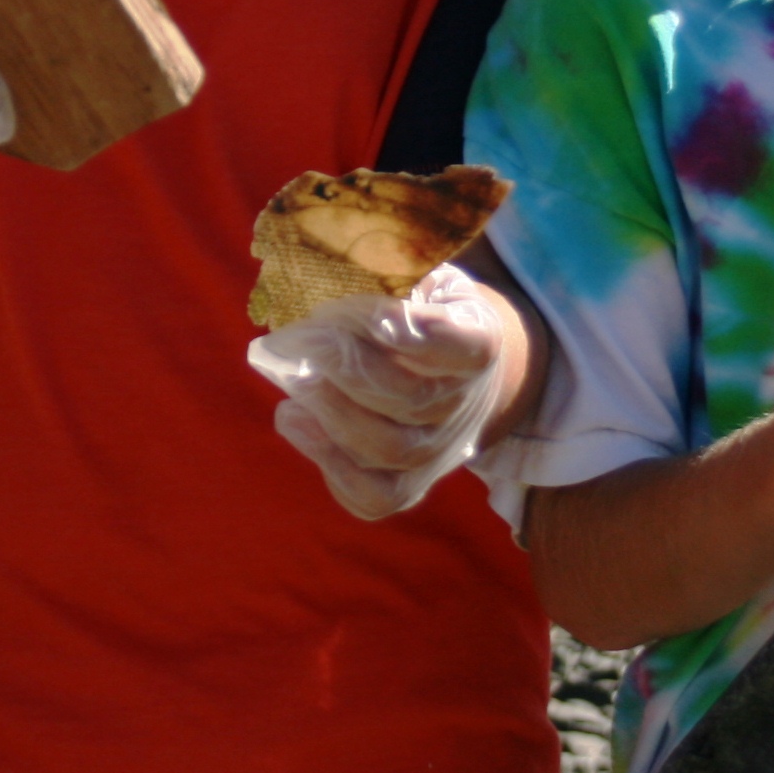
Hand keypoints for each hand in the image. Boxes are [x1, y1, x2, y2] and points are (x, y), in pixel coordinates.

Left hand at [252, 263, 519, 520]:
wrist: (460, 379)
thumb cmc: (427, 316)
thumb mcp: (430, 281)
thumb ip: (396, 275)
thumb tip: (332, 276)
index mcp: (479, 345)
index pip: (462, 346)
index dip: (417, 334)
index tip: (374, 317)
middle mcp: (465, 406)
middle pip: (411, 400)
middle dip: (351, 370)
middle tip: (306, 341)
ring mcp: (439, 453)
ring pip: (390, 450)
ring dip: (334, 415)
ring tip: (296, 381)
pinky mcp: (410, 487)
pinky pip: (374, 497)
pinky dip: (330, 464)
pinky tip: (294, 419)